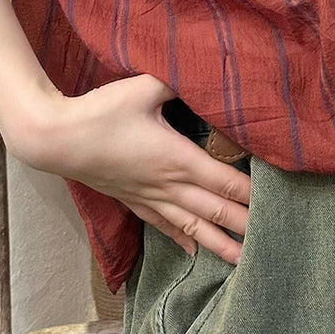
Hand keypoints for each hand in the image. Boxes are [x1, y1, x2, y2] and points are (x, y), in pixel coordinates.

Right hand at [16, 73, 251, 264]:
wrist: (57, 140)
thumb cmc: (101, 112)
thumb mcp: (143, 88)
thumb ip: (177, 82)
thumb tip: (201, 73)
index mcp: (177, 158)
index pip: (225, 181)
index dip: (252, 195)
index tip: (277, 205)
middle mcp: (168, 184)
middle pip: (215, 210)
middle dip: (245, 226)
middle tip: (273, 243)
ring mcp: (149, 196)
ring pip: (192, 225)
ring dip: (219, 243)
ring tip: (242, 260)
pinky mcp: (132, 200)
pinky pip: (162, 224)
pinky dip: (182, 238)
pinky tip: (193, 250)